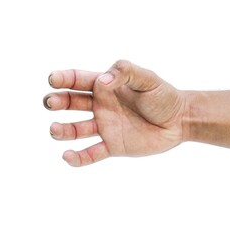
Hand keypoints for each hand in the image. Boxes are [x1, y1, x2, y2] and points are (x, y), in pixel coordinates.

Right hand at [43, 60, 185, 166]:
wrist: (179, 121)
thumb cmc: (163, 96)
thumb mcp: (147, 78)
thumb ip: (125, 72)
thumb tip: (102, 81)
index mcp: (107, 86)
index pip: (78, 80)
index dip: (64, 79)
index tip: (53, 80)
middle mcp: (101, 106)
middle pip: (72, 103)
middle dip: (58, 101)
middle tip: (50, 102)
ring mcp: (106, 126)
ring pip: (77, 129)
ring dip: (63, 130)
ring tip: (55, 130)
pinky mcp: (113, 145)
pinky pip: (91, 153)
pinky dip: (78, 157)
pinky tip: (67, 156)